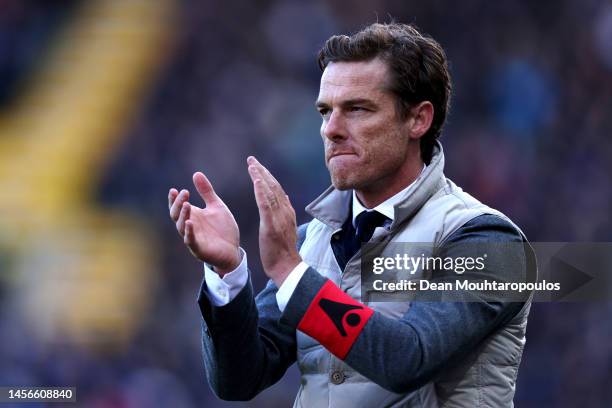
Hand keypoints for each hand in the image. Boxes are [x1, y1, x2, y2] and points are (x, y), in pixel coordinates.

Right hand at [168, 172, 240, 275]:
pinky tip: (190, 222)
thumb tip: (196, 173)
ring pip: (182, 227)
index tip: (174, 190)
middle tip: (184, 193)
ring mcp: (193, 238)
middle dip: (178, 204)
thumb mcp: (216, 206)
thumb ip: (206, 192)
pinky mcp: (199, 249)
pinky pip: (191, 240)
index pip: (177, 206)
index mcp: (192, 215)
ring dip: (183, 215)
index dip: (174, 199)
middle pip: (176, 215)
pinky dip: (189, 232)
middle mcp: (189, 226)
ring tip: (187, 204)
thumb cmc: (223, 229)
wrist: (233, 250)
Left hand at [247, 156, 301, 286]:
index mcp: (286, 212)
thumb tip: (284, 196)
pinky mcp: (271, 225)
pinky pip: (265, 204)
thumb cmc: (284, 252)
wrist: (287, 267)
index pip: (277, 190)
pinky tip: (255, 179)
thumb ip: (285, 212)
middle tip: (251, 159)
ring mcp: (279, 218)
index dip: (267, 177)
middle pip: (273, 186)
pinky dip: (261, 190)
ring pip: (269, 191)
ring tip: (251, 164)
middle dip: (262, 171)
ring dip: (260, 176)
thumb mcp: (286, 228)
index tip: (258, 167)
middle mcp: (284, 212)